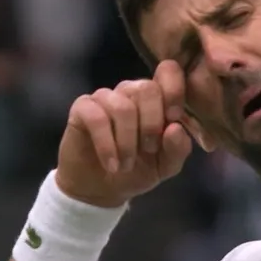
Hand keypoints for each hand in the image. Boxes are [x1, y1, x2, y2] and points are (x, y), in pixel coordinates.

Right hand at [55, 60, 191, 207]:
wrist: (101, 189)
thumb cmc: (138, 170)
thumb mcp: (166, 165)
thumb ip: (178, 148)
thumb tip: (175, 128)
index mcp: (158, 97)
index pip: (169, 70)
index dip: (174, 90)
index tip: (173, 118)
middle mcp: (132, 91)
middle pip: (147, 88)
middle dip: (151, 124)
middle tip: (148, 150)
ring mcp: (106, 97)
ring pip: (123, 107)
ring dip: (128, 142)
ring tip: (126, 165)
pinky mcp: (83, 108)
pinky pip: (97, 117)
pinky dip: (107, 145)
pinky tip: (111, 164)